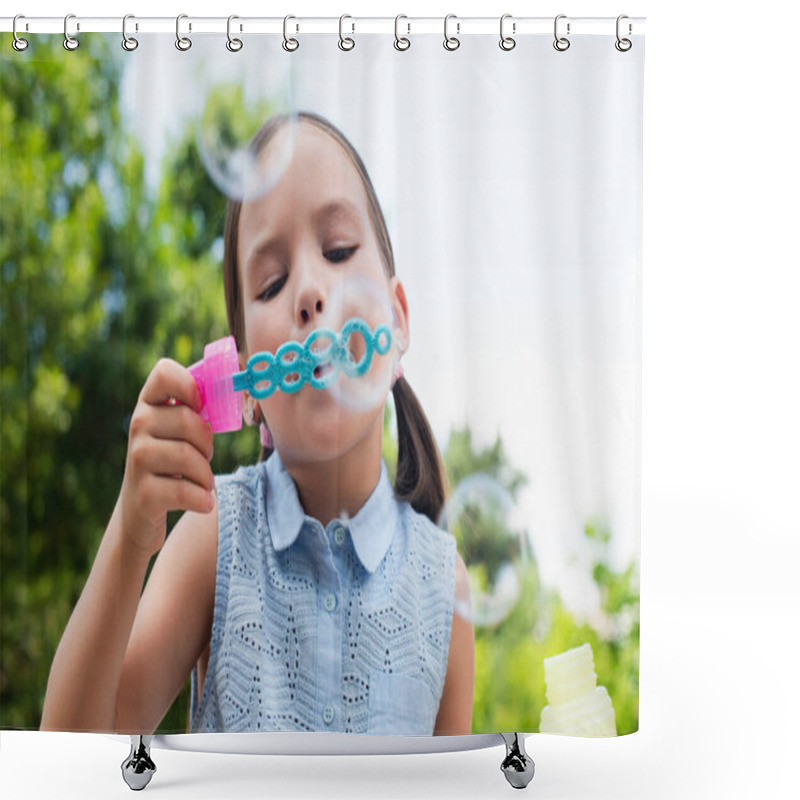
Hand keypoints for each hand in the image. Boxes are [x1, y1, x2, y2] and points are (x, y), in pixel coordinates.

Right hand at [118, 359, 214, 556]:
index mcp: (148, 403)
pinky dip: (202, 499)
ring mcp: (136, 458)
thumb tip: (235, 383)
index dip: (189, 385)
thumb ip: (197, 409)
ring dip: (206, 474)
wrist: (139, 510)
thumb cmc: (170, 462)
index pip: (164, 372)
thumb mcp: (177, 431)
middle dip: (207, 442)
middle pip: (187, 419)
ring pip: (188, 456)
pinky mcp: (143, 493)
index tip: (200, 406)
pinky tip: (202, 502)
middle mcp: (137, 425)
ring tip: (202, 481)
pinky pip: (187, 491)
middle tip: (205, 456)